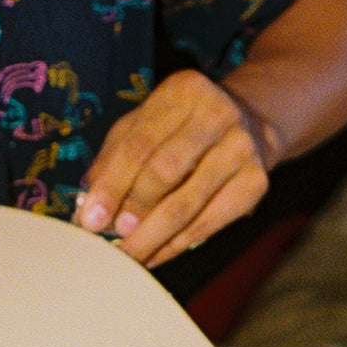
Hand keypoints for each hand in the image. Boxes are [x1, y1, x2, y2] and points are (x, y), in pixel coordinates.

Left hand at [75, 68, 278, 267]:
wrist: (251, 123)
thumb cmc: (185, 126)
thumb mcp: (148, 122)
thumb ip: (116, 155)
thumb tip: (89, 202)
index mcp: (185, 91)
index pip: (140, 143)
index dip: (113, 184)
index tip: (90, 217)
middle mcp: (218, 114)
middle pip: (166, 171)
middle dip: (134, 208)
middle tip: (113, 235)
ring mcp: (242, 149)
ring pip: (188, 203)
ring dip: (152, 236)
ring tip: (129, 254)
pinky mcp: (256, 182)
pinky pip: (210, 223)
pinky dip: (177, 245)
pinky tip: (155, 255)